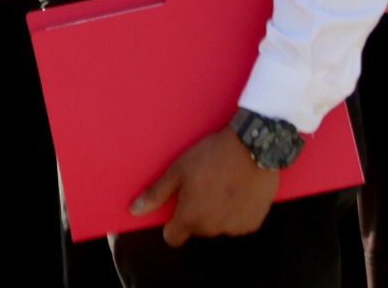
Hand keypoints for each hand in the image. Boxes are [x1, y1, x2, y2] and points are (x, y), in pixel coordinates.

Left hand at [129, 126, 279, 245]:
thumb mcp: (177, 171)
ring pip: (218, 226)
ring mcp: (235, 228)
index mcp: (190, 218)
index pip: (173, 238)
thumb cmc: (209, 157)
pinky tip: (237, 192)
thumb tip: (134, 211)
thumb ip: (156, 194)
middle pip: (197, 229)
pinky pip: (238, 223)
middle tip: (201, 187)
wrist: (251, 149)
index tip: (177, 207)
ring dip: (217, 214)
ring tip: (221, 187)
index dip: (172, 225)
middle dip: (196, 214)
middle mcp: (213, 229)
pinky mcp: (254, 223)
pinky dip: (236, 213)